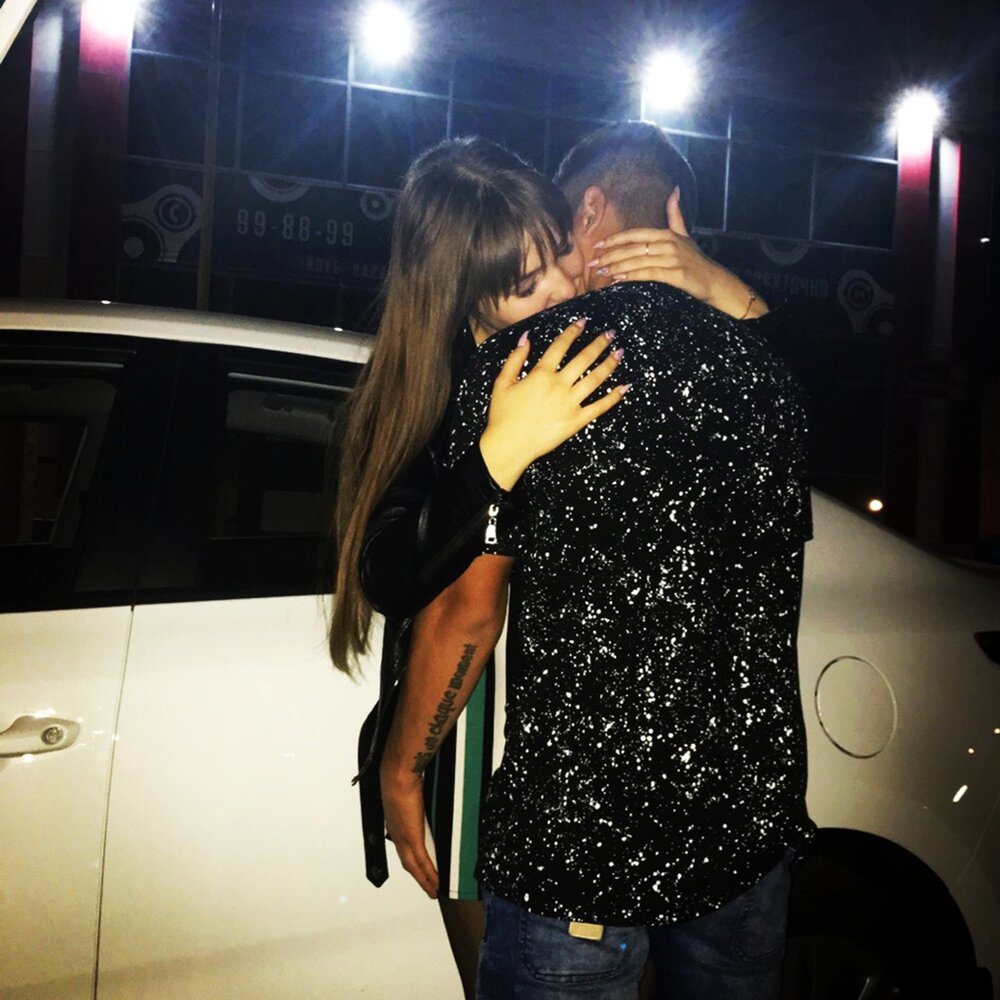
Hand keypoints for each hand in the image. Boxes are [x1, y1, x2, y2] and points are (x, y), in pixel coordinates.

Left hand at [381, 766, 438, 898]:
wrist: (398, 773)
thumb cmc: (401, 773)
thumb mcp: (406, 786)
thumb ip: (413, 793)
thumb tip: (421, 789)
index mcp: (393, 820)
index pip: (402, 846)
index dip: (410, 858)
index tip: (417, 866)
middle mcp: (395, 832)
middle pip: (406, 861)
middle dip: (417, 876)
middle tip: (427, 887)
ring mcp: (403, 836)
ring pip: (414, 866)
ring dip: (424, 880)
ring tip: (434, 890)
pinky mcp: (412, 837)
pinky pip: (422, 861)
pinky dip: (429, 874)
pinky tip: (436, 882)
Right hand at [479, 319, 628, 489]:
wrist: (509, 445)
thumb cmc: (503, 415)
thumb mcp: (502, 383)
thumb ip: (515, 358)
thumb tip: (526, 337)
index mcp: (541, 374)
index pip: (561, 346)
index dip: (573, 332)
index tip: (583, 322)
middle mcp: (559, 385)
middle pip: (584, 359)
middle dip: (599, 344)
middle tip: (611, 334)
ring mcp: (570, 403)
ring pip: (595, 379)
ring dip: (609, 364)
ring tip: (620, 353)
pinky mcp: (576, 421)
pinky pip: (599, 407)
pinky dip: (613, 397)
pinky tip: (624, 387)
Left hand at [588, 189, 767, 319]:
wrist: (715, 282)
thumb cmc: (697, 261)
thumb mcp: (685, 235)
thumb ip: (676, 215)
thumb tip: (674, 190)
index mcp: (667, 234)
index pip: (636, 234)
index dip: (616, 239)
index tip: (599, 245)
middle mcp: (669, 244)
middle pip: (633, 248)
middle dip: (610, 255)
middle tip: (593, 262)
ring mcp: (672, 259)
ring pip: (638, 261)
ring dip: (617, 267)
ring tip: (601, 272)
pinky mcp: (675, 275)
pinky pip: (648, 274)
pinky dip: (631, 276)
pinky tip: (618, 279)